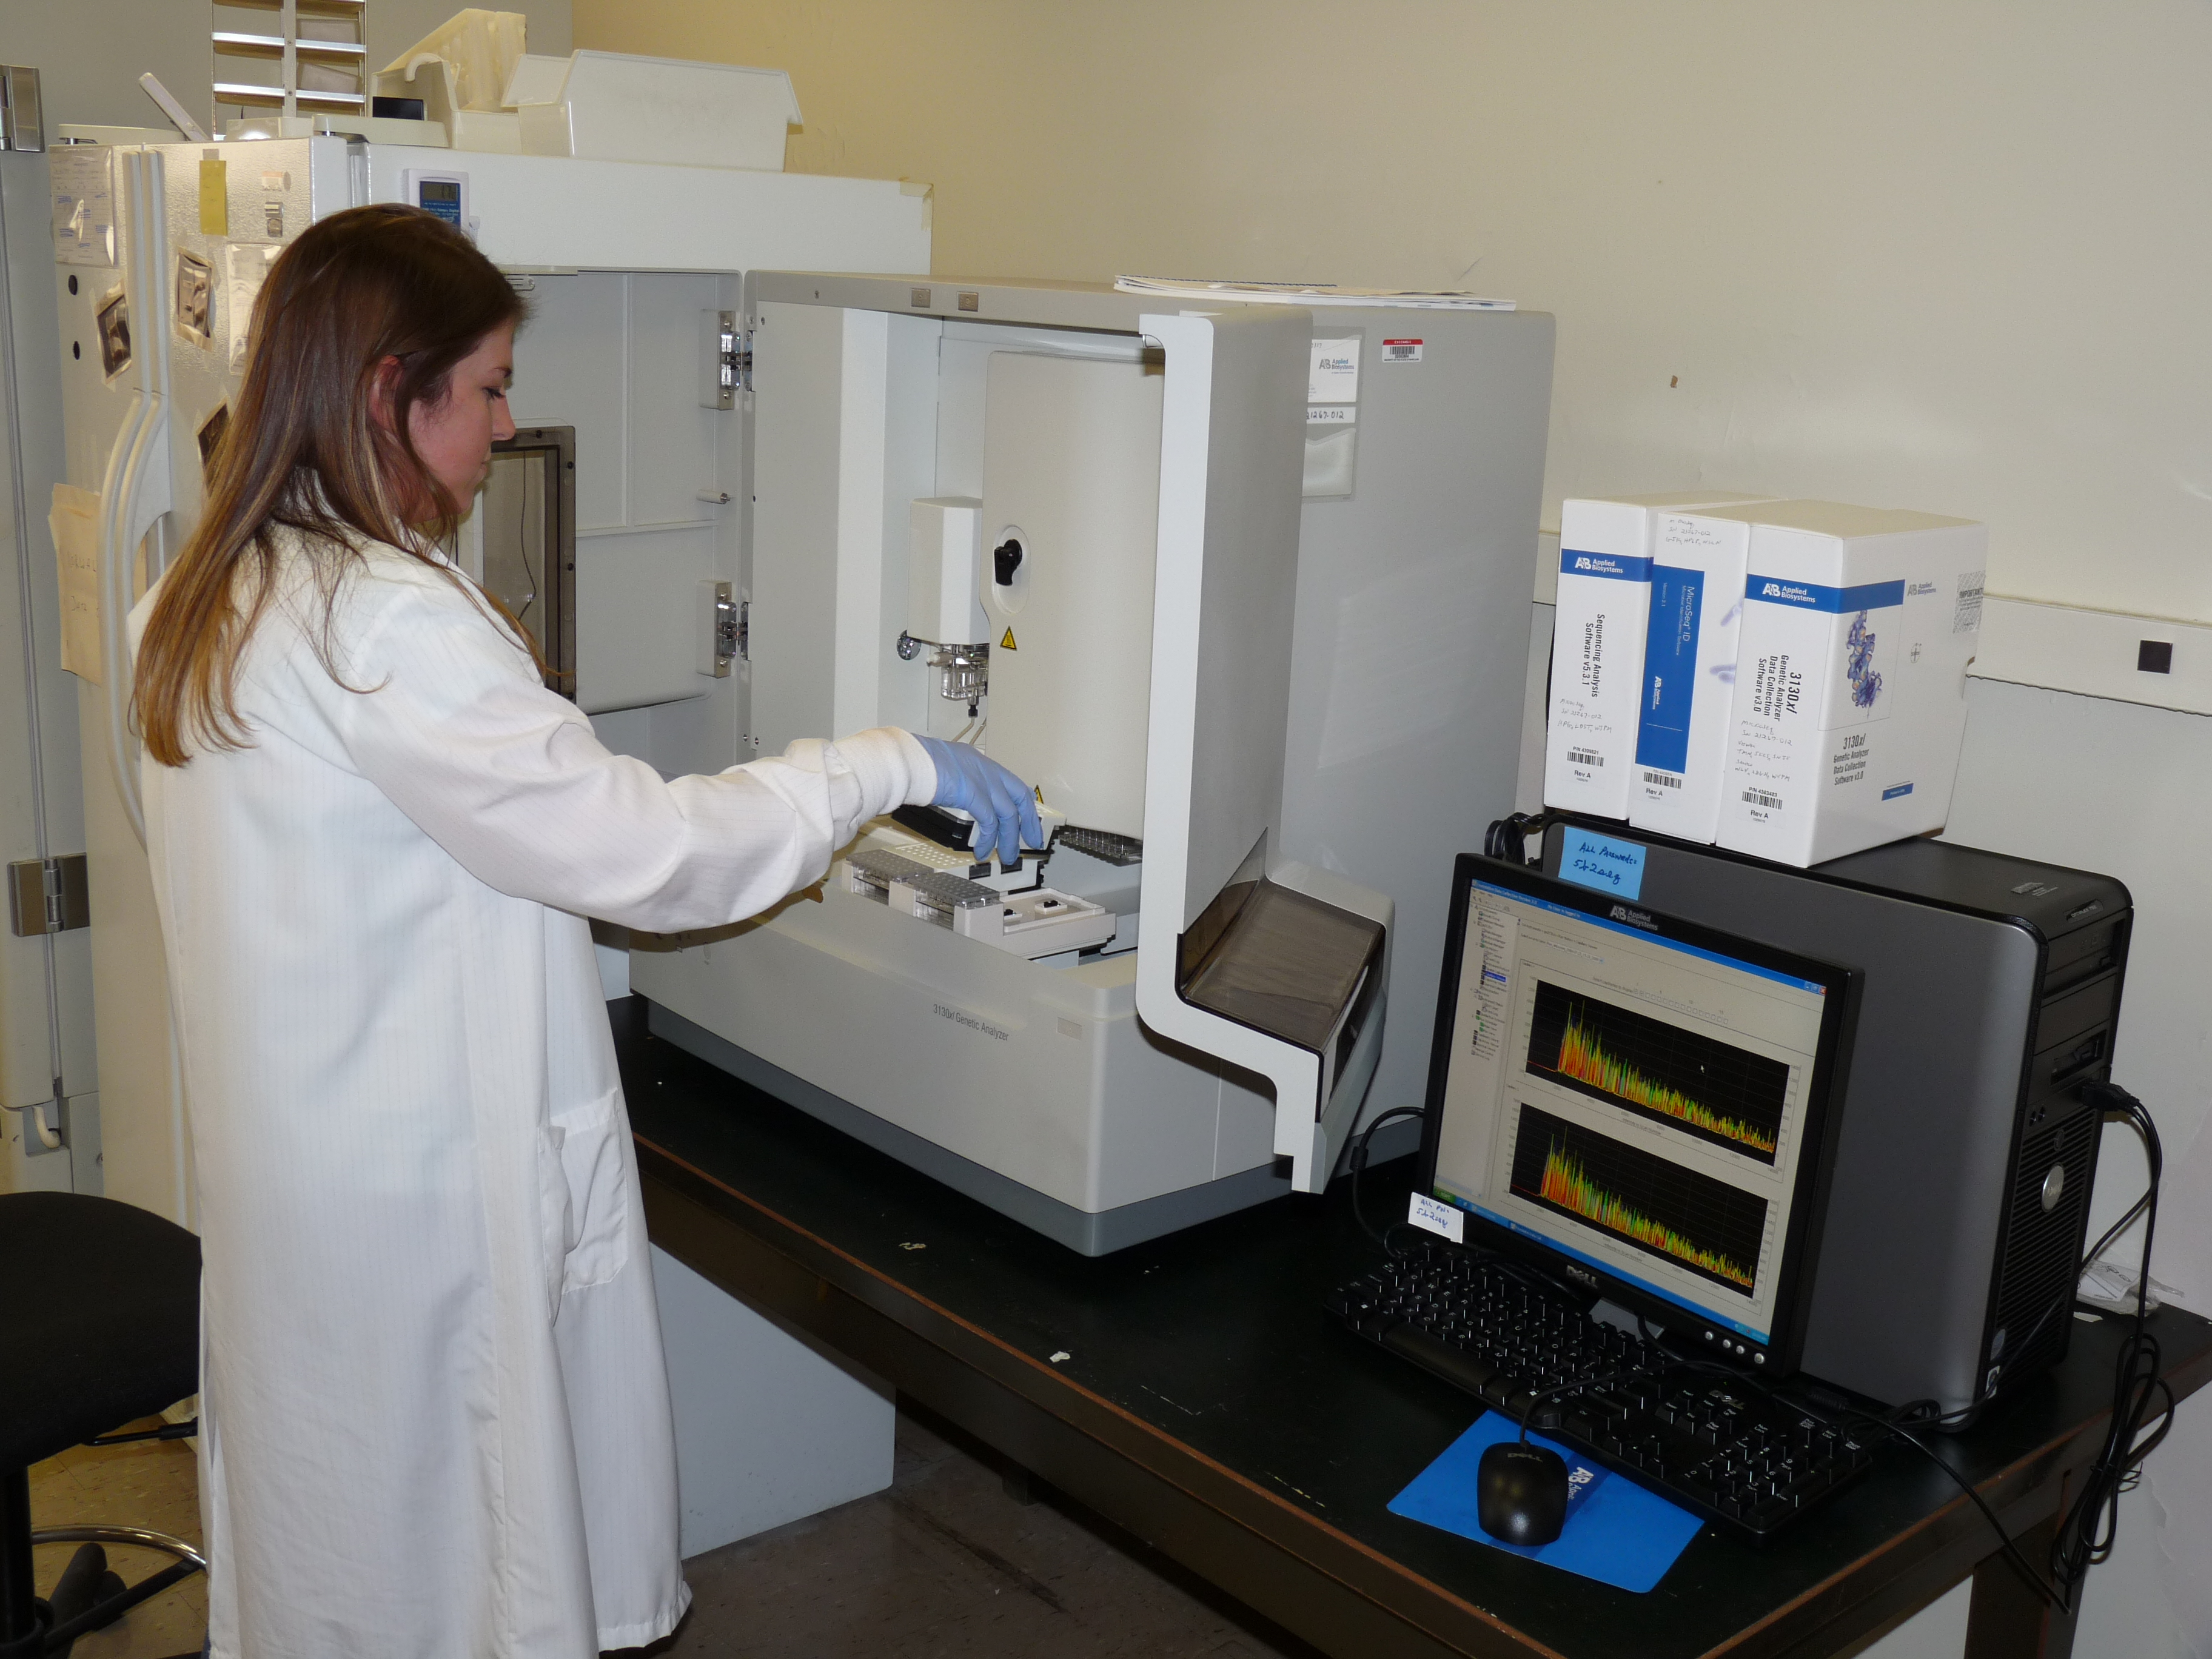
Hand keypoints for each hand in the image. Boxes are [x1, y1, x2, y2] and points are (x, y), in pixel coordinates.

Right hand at [914, 736, 1043, 865]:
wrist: (910, 761)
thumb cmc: (917, 764)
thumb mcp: (945, 768)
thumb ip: (958, 781)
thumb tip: (958, 795)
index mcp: (980, 762)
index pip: (1012, 784)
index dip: (1023, 805)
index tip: (1027, 820)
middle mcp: (986, 769)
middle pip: (1020, 797)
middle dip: (1029, 823)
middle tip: (1033, 842)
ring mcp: (982, 780)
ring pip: (1008, 814)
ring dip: (1009, 839)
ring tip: (1007, 856)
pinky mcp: (975, 793)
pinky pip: (990, 822)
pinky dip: (989, 839)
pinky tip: (982, 851)